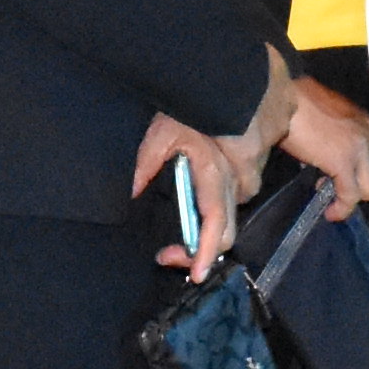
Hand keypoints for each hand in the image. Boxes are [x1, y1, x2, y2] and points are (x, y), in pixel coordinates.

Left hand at [134, 109, 237, 273]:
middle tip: (166, 256)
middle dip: (200, 254)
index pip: (216, 220)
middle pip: (225, 233)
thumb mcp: (162, 132)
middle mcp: (230, 182)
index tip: (197, 273)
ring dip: (203, 241)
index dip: (208, 250)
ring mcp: (235, 183)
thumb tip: (133, 193)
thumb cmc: (186, 112)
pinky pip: (224, 213)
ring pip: (227, 225)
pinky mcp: (233, 182)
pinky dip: (207, 228)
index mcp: (213, 172)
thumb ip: (147, 162)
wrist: (217, 95)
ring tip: (173, 247)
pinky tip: (189, 229)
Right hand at [268, 70, 368, 214]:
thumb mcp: (332, 115)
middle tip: (364, 187)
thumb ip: (344, 133)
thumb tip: (335, 152)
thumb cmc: (297, 102)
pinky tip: (331, 212)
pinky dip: (340, 209)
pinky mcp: (343, 163)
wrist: (282, 99)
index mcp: (368, 122)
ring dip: (354, 197)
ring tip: (334, 197)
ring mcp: (360, 149)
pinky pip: (350, 197)